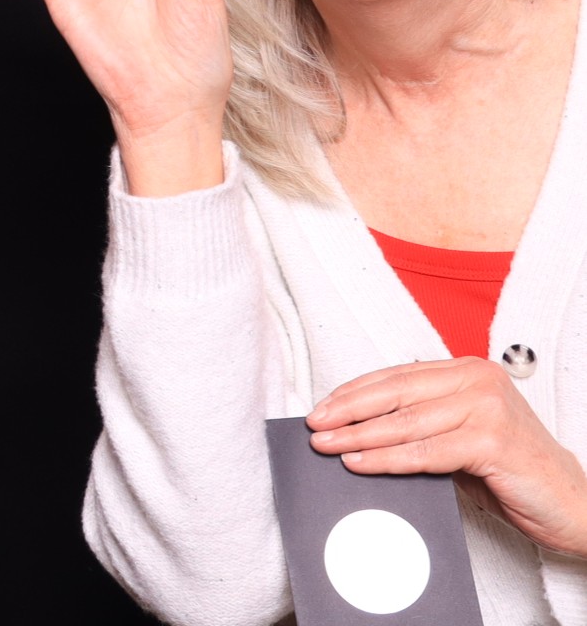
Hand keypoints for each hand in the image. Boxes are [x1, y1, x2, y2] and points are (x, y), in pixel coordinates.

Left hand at [308, 357, 586, 555]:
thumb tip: (359, 432)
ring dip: (359, 436)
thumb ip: (422, 427)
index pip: (397, 377)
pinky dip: (388, 459)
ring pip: (406, 422)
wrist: (572, 504)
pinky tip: (361, 463)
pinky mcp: (492, 441)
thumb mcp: (460, 438)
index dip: (354, 392)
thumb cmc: (513, 471)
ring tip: (327, 446)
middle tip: (314, 426)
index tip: (322, 407)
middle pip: (395, 393)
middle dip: (348, 411)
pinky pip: (426, 452)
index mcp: (467, 371)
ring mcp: (487, 408)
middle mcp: (478, 381)